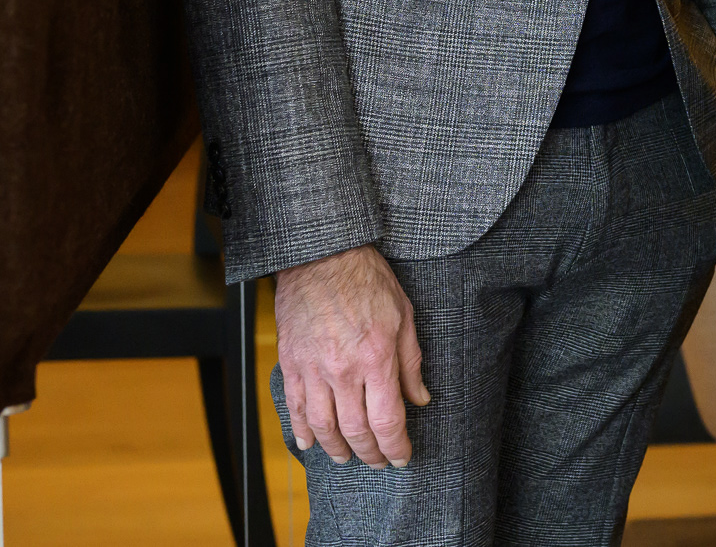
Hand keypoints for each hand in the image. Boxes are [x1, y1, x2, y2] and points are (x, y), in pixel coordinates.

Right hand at [273, 244, 429, 467]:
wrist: (323, 257)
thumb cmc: (368, 280)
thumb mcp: (405, 316)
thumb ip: (411, 362)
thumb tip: (421, 398)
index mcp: (377, 357)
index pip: (388, 419)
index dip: (396, 445)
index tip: (403, 456)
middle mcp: (344, 370)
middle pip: (356, 430)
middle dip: (370, 453)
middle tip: (379, 462)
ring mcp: (313, 369)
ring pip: (323, 426)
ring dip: (336, 448)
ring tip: (347, 457)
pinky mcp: (291, 364)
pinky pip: (295, 407)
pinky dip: (301, 430)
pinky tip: (309, 443)